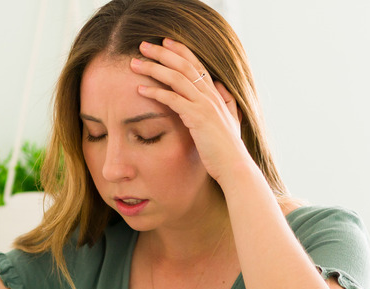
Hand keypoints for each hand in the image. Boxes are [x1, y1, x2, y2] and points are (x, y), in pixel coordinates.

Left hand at [130, 39, 251, 184]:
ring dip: (154, 68)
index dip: (181, 51)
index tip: (165, 41)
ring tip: (135, 64)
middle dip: (162, 53)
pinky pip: (173, 99)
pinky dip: (156, 92)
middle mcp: (211, 95)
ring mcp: (205, 105)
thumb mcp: (230, 119)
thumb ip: (226, 101)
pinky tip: (140, 89)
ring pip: (177, 78)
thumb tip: (220, 87)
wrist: (234, 166)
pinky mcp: (197, 117)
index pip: (197, 64)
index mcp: (216, 94)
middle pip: (184, 65)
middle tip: (143, 45)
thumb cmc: (227, 148)